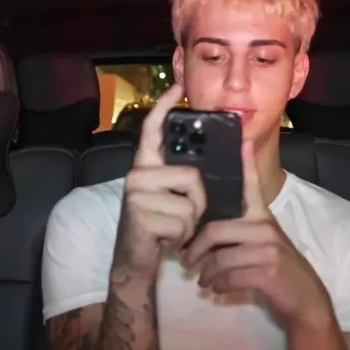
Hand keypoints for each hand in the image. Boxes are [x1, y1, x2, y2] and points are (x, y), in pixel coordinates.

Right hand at [112, 84, 205, 283]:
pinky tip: (166, 240)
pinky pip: (182, 222)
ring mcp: (136, 195)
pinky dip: (182, 237)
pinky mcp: (140, 216)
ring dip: (189, 223)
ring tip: (172, 229)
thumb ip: (184, 178)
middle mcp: (137, 175)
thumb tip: (213, 158)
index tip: (178, 87)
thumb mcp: (173, 199)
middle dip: (198, 202)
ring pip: (190, 202)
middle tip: (182, 216)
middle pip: (192, 176)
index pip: (153, 129)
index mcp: (147, 167)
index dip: (166, 106)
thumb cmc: (160, 227)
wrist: (136, 261)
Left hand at [180, 139, 331, 331]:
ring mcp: (268, 248)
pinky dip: (218, 286)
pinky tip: (217, 290)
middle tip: (186, 262)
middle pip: (215, 231)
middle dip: (195, 250)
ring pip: (220, 258)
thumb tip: (203, 235)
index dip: (246, 164)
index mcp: (262, 216)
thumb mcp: (262, 243)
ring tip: (202, 280)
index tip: (241, 141)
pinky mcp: (268, 270)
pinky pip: (229, 276)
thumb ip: (239, 233)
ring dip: (205, 273)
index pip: (252, 185)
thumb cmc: (277, 270)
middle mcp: (265, 227)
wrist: (304, 298)